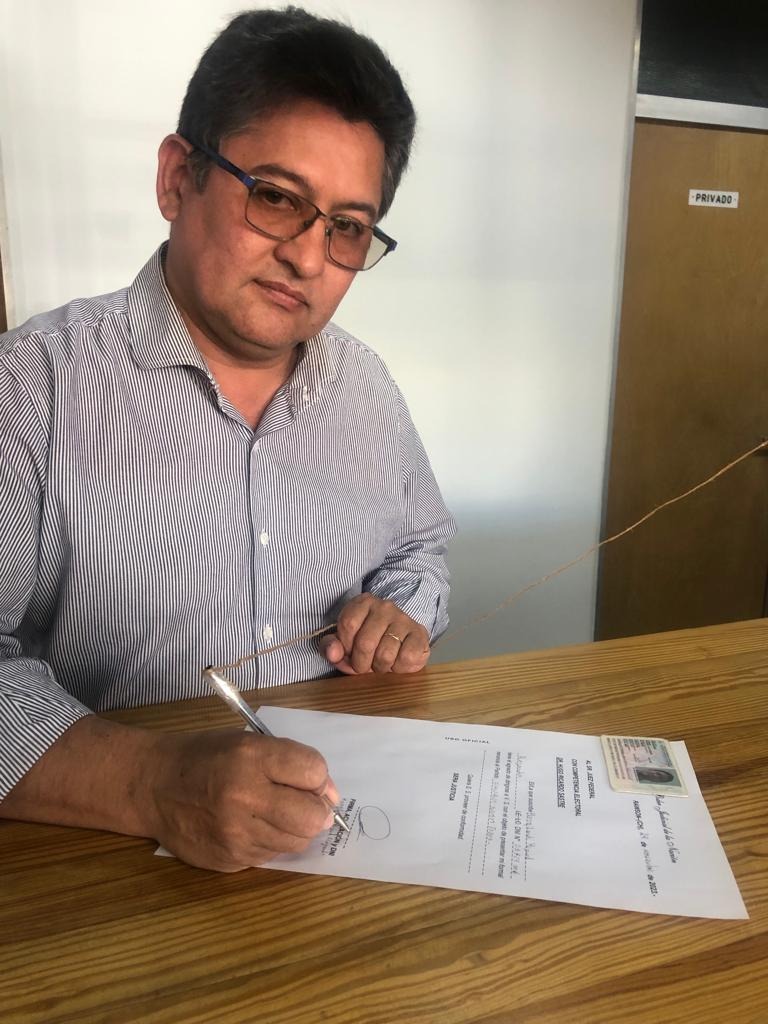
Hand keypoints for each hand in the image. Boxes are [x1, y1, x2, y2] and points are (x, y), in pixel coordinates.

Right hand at [149, 728, 339, 871]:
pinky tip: (252, 826)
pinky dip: (272, 841)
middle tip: (304, 803)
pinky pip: (272, 855)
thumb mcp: (246, 741)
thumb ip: (288, 761)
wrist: (153, 786)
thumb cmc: (205, 757)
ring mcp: (236, 834)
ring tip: (275, 813)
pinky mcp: (230, 860)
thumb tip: (328, 793)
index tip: (310, 778)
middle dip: (317, 810)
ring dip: (296, 828)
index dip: (318, 776)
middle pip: (312, 816)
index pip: (314, 771)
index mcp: (250, 757)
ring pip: (296, 841)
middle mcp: (244, 797)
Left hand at [319, 594, 430, 674]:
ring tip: (381, 664)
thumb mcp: (346, 642)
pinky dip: (399, 668)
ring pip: (385, 654)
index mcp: (363, 603)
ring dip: (380, 667)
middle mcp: (385, 607)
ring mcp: (404, 619)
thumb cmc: (371, 642)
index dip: (346, 646)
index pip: (348, 624)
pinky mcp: (420, 634)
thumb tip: (332, 654)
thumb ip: (332, 647)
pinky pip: (406, 658)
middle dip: (362, 663)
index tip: (349, 653)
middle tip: (365, 665)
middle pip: (365, 643)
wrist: (403, 641)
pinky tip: (397, 662)